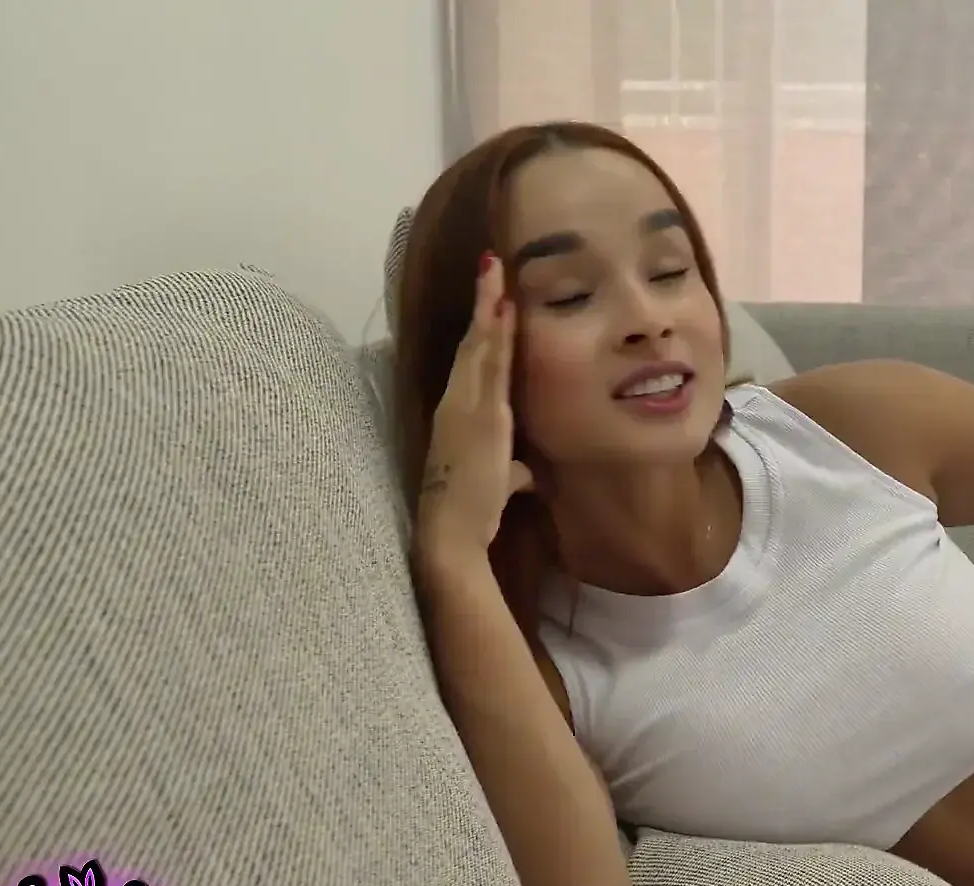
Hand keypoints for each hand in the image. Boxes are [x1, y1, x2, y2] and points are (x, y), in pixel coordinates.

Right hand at [414, 254, 533, 565]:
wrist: (451, 533)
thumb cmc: (470, 512)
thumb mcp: (497, 482)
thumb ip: (510, 471)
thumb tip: (523, 475)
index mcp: (464, 414)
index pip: (479, 361)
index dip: (485, 326)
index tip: (494, 295)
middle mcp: (461, 403)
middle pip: (477, 344)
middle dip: (484, 302)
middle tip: (492, 263)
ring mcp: (469, 406)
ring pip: (482, 347)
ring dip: (489, 308)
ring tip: (496, 272)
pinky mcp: (478, 414)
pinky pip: (487, 365)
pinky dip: (492, 335)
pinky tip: (500, 309)